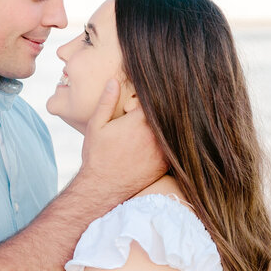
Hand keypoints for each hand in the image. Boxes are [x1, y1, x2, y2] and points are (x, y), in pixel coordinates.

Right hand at [78, 80, 165, 198]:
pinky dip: (170, 142)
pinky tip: (158, 142)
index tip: (141, 99)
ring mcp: (163, 150)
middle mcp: (155, 134)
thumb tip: (114, 81)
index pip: (154, 98)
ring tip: (153, 127)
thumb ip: (107, 101)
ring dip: (167, 125)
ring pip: (173, 129)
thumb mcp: (96, 125)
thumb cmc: (97, 155)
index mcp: (139, 121)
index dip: (149, 96)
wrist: (103, 188)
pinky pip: (174, 147)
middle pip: (167, 112)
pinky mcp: (166, 164)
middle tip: (148, 112)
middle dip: (160, 109)